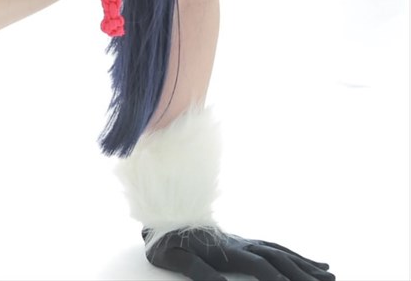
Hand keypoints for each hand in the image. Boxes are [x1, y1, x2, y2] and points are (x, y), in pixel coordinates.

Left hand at [144, 227, 332, 280]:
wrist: (160, 217)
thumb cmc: (165, 243)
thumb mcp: (175, 259)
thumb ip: (199, 272)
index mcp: (227, 250)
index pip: (262, 267)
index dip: (281, 279)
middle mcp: (241, 243)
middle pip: (279, 259)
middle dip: (305, 274)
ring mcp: (244, 241)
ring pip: (282, 253)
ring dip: (307, 264)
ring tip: (331, 275)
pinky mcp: (244, 241)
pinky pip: (276, 247)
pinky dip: (296, 255)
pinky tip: (313, 262)